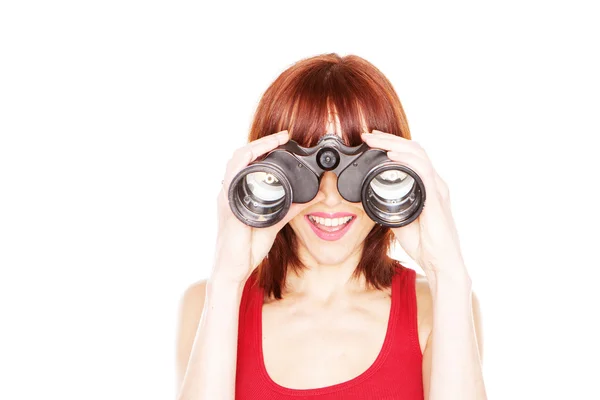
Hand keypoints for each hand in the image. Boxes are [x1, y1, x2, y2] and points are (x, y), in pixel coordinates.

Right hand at [212, 130, 325, 284]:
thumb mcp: (276, 222)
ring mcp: (227, 198)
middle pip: (241, 155)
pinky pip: (234, 180)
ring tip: (274, 142)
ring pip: (236, 162)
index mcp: (240, 192)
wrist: (233, 269)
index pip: (249, 161)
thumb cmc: (247, 247)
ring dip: (255, 148)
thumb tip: (315, 196)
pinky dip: (245, 166)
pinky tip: (258, 161)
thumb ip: (293, 207)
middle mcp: (231, 191)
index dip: (265, 147)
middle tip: (283, 136)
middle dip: (262, 142)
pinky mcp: (228, 207)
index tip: (284, 138)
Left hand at [361, 130, 467, 278]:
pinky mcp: (436, 199)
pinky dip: (406, 161)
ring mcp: (437, 190)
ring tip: (375, 139)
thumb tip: (371, 200)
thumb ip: (389, 208)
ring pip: (418, 155)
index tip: (371, 140)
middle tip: (368, 134)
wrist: (442, 264)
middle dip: (390, 139)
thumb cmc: (425, 245)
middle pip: (414, 150)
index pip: (411, 156)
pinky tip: (392, 156)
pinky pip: (422, 173)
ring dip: (394, 144)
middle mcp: (434, 184)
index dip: (391, 145)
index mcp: (427, 187)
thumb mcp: (399, 221)